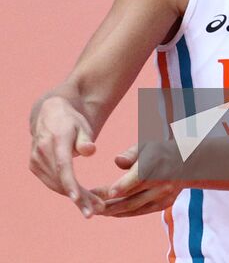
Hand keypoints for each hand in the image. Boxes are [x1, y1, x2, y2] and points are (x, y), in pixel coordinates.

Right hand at [29, 95, 104, 217]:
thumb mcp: (82, 125)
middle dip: (79, 197)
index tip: (77, 199)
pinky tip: (81, 197)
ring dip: (75, 198)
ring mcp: (35, 159)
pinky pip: (51, 183)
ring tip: (94, 206)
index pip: (62, 165)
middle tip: (98, 208)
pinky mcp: (34, 166)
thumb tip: (91, 151)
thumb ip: (85, 139)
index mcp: (56, 138)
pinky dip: (66, 191)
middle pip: (61, 180)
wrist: (50, 114)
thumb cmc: (71, 121)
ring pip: (56, 185)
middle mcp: (42, 150)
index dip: (70, 184)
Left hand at [93, 143, 182, 217]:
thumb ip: (131, 153)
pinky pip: (141, 211)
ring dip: (114, 210)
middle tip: (89, 203)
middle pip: (131, 195)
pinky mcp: (164, 204)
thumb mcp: (148, 145)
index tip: (99, 193)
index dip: (119, 186)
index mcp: (156, 164)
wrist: (188, 163)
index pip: (136, 178)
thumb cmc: (161, 151)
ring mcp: (163, 195)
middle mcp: (161, 182)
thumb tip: (116, 161)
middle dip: (108, 201)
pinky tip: (112, 212)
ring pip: (134, 206)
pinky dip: (125, 213)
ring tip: (97, 210)